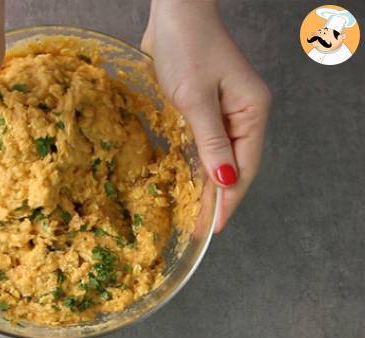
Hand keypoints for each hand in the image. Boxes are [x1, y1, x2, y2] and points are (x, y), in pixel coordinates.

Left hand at [142, 0, 270, 231]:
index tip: (213, 227)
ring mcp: (224, 112)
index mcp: (252, 112)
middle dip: (219, 197)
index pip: (244, 166)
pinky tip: (186, 183)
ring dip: (207, 185)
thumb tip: (225, 180)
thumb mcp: (196, 98)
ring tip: (193, 214)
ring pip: (220, 158)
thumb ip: (210, 141)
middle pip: (235, 165)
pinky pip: (205, 145)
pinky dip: (197, 165)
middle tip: (200, 228)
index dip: (229, 199)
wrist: (174, 14)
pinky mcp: (205, 109)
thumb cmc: (186, 48)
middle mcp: (243, 115)